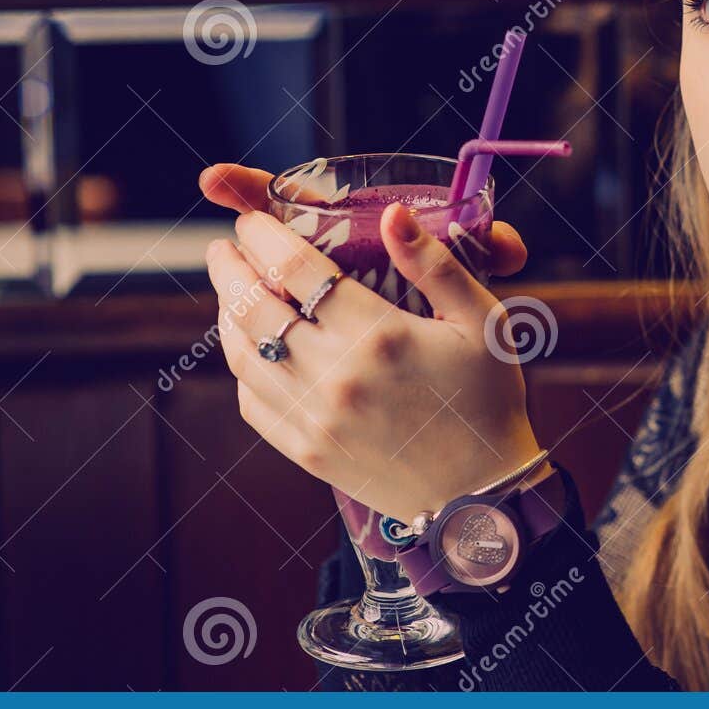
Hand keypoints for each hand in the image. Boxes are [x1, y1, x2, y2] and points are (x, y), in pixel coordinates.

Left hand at [200, 167, 542, 520]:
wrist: (480, 495)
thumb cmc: (486, 400)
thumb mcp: (482, 323)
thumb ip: (435, 265)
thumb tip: (393, 212)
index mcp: (379, 335)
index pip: (295, 267)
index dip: (263, 235)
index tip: (251, 219)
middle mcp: (336, 375)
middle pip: (254, 307)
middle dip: (229, 269)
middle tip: (222, 248)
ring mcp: (315, 417)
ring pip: (242, 355)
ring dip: (227, 316)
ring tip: (231, 292)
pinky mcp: (306, 451)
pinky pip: (252, 402)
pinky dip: (241, 368)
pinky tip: (251, 349)